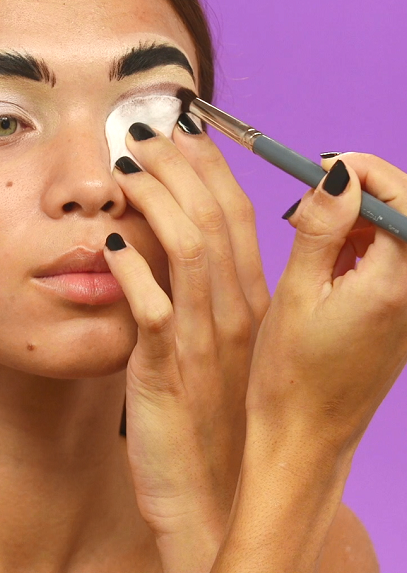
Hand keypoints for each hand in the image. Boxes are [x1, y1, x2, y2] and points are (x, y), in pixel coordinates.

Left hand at [104, 121, 269, 572]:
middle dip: (182, 167)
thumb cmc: (209, 417)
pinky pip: (152, 311)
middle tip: (146, 133)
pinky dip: (133, 272)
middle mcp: (232, 316)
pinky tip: (110, 245)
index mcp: (248, 305)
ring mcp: (201, 342)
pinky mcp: (164, 371)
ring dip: (157, 202)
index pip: (237, 217)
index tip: (185, 131)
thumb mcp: (215, 349)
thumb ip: (199, 296)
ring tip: (125, 169)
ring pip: (190, 250)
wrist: (210, 493)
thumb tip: (172, 241)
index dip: (210, 168)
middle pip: (216, 220)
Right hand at [249, 154, 406, 457]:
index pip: (401, 200)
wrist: (305, 435)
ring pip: (403, 236)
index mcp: (394, 286)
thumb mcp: (295, 293)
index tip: (323, 166)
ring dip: (364, 220)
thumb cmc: (291, 376)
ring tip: (313, 234)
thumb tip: (338, 175)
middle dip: (366, 193)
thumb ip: (320, 229)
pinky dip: (368, 248)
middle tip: (315, 197)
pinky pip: (397, 263)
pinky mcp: (404, 319)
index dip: (366, 172)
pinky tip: (330, 261)